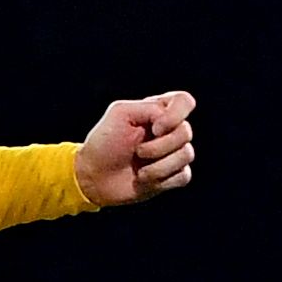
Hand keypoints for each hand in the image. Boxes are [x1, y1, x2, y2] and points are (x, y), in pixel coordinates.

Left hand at [75, 91, 196, 207]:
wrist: (94, 176)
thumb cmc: (104, 143)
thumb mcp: (120, 113)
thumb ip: (149, 108)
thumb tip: (170, 124)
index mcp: (158, 111)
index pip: (184, 102)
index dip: (176, 114)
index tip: (155, 127)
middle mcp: (169, 131)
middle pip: (186, 132)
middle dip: (160, 146)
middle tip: (138, 152)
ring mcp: (173, 154)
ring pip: (187, 155)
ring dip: (160, 166)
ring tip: (140, 171)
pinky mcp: (172, 176)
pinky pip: (184, 176)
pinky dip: (163, 179)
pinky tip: (145, 180)